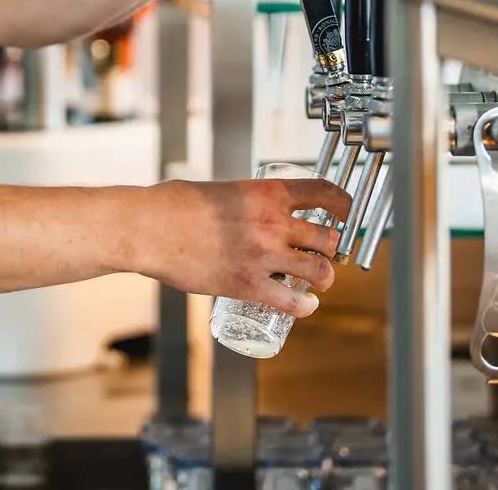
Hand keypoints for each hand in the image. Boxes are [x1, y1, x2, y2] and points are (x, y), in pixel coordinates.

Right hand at [137, 177, 351, 316]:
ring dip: (324, 278)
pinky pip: (293, 301)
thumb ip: (246, 201)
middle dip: (332, 248)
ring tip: (317, 282)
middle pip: (329, 238)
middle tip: (324, 253)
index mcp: (267, 192)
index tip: (348, 213)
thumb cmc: (175, 204)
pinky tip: (305, 305)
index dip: (345, 204)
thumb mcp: (222, 190)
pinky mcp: (248, 285)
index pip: (324, 193)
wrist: (149, 227)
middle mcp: (273, 222)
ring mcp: (263, 255)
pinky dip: (306, 306)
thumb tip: (253, 209)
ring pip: (320, 271)